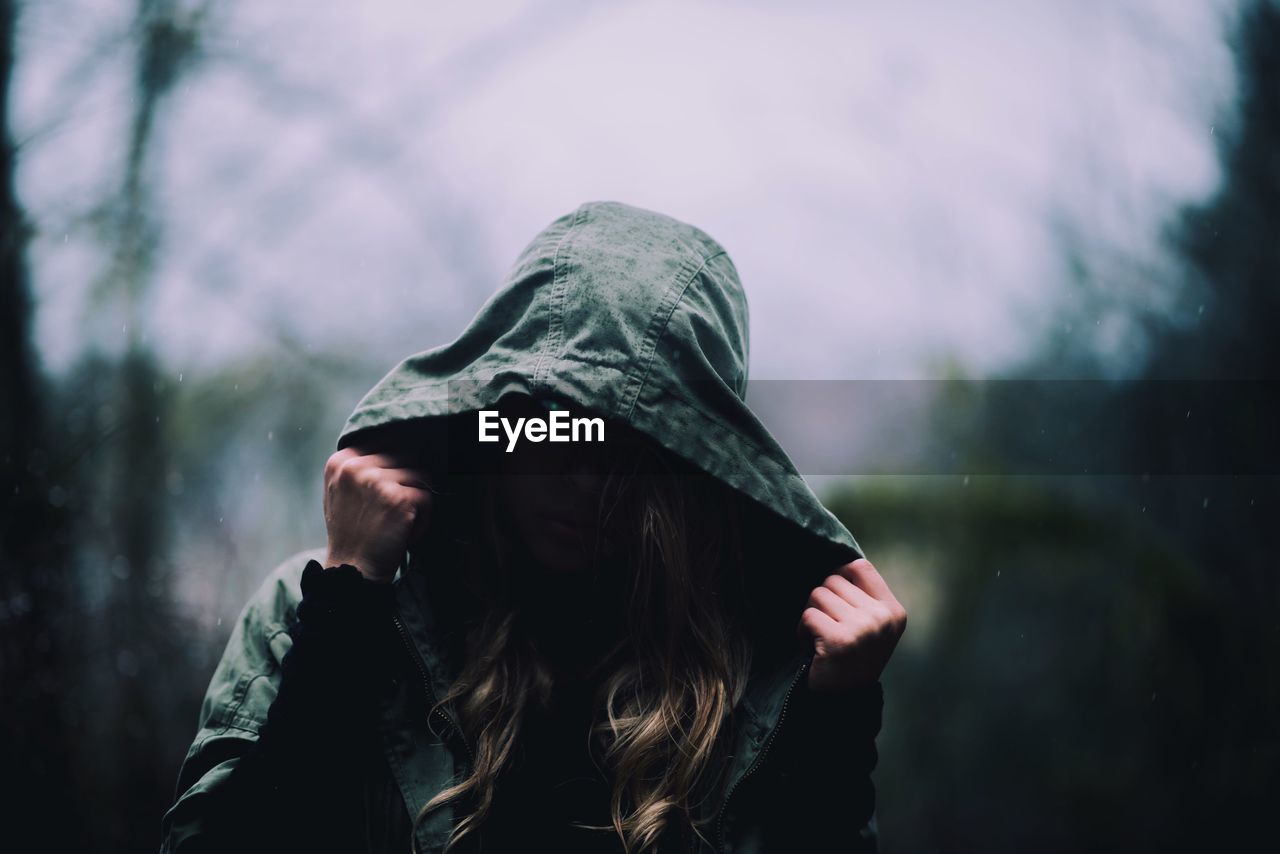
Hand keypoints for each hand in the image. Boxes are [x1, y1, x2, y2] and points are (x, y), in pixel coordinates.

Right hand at [322, 447, 434, 582]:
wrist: (352, 571)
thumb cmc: (352, 534)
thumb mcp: (342, 492)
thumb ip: (362, 467)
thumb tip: (400, 445)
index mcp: (340, 461)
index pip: (386, 443)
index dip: (397, 466)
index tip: (392, 491)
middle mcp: (355, 466)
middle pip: (406, 457)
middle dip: (408, 485)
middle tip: (393, 513)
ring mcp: (376, 480)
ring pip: (420, 476)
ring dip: (417, 501)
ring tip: (399, 523)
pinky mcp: (398, 498)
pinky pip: (427, 497)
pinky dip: (424, 519)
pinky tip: (405, 533)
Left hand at [796, 558, 906, 693]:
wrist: (846, 700)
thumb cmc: (852, 656)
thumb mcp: (871, 625)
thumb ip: (861, 596)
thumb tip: (836, 563)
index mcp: (893, 611)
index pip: (860, 566)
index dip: (840, 574)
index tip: (834, 597)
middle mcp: (882, 618)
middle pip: (834, 579)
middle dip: (822, 599)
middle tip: (825, 623)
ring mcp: (863, 629)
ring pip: (818, 594)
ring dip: (810, 614)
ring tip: (818, 635)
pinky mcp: (840, 640)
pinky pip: (808, 615)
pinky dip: (802, 629)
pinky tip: (810, 645)